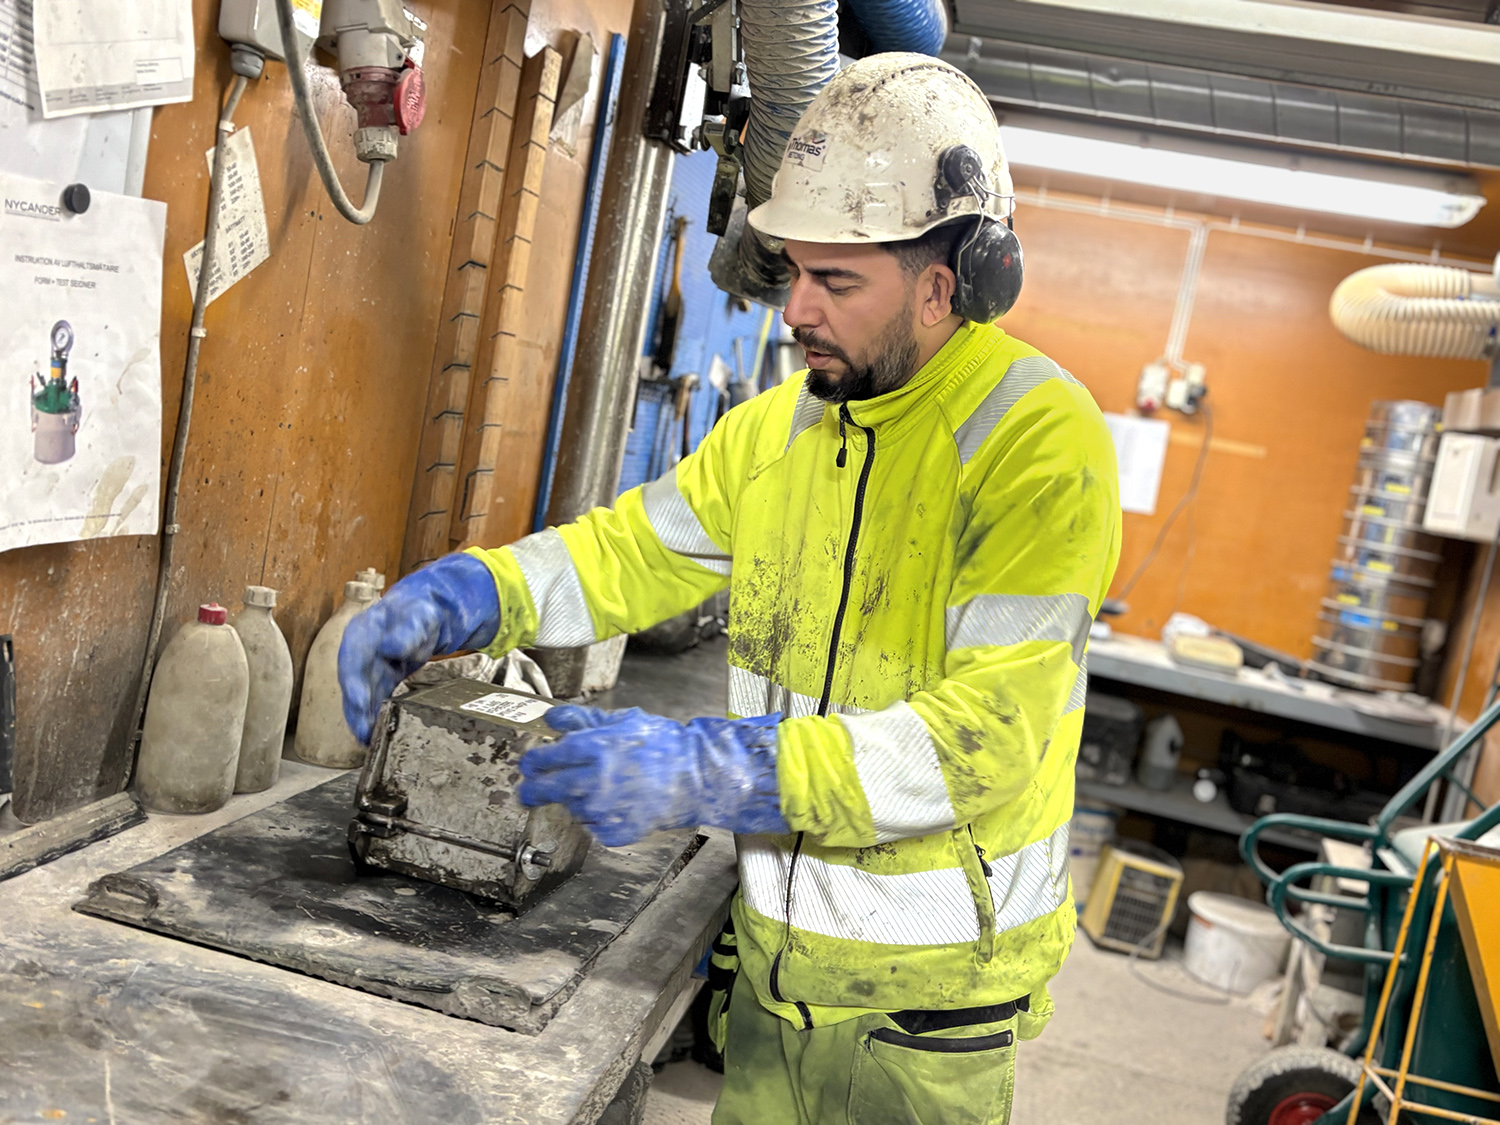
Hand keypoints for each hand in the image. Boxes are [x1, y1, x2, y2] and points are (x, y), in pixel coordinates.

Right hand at [338, 552, 499, 742]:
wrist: (429, 610)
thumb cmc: (421, 610)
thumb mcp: (419, 616)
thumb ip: (408, 631)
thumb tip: (390, 647)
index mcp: (364, 630)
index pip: (351, 658)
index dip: (352, 683)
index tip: (358, 702)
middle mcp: (360, 649)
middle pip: (353, 682)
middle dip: (356, 709)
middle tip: (363, 732)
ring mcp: (369, 664)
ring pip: (361, 694)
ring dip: (362, 717)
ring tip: (368, 740)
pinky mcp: (380, 676)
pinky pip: (374, 697)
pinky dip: (373, 714)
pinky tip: (376, 732)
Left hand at [518, 706, 787, 845]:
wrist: (696, 777)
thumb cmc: (664, 746)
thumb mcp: (622, 721)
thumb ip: (582, 720)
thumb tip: (552, 719)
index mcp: (594, 749)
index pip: (544, 759)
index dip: (532, 762)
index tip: (530, 764)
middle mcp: (594, 781)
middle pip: (546, 788)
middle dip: (533, 789)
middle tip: (529, 790)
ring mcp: (604, 810)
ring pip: (572, 806)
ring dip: (577, 798)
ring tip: (603, 786)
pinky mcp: (615, 831)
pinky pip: (593, 824)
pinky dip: (599, 816)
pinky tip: (617, 802)